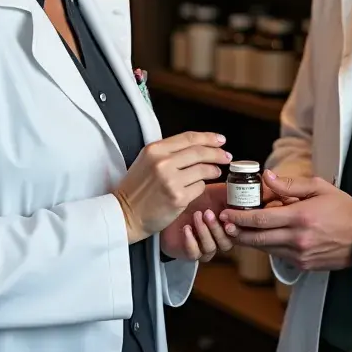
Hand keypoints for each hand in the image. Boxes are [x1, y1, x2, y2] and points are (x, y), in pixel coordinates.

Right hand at [116, 132, 231, 243]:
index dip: (209, 137)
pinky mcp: (178, 198)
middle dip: (218, 153)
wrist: (125, 214)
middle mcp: (163, 162)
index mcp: (155, 150)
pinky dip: (201, 186)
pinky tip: (198, 187)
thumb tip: (197, 146)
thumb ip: (169, 151)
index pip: (189, 138)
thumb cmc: (136, 189)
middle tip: (227, 156)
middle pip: (200, 152)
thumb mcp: (147, 161)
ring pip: (203, 170)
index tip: (221, 140)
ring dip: (213, 171)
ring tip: (216, 172)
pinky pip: (199, 187)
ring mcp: (171, 180)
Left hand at [160, 183, 234, 261]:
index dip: (237, 227)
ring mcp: (205, 248)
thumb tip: (244, 193)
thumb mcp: (216, 192)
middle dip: (217, 228)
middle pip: (227, 243)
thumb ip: (232, 194)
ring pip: (211, 247)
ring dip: (204, 231)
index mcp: (229, 227)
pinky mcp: (191, 253)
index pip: (239, 233)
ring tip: (196, 215)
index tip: (230, 216)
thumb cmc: (198, 199)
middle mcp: (219, 240)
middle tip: (208, 212)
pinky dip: (191, 241)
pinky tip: (187, 228)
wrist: (172, 206)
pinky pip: (194, 253)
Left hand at [219, 171, 351, 271]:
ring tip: (236, 230)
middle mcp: (297, 238)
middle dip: (236, 232)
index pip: (260, 219)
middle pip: (256, 238)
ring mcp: (300, 255)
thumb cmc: (343, 210)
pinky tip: (262, 237)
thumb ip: (290, 185)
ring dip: (249, 240)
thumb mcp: (319, 188)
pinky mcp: (303, 265)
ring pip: (265, 249)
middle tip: (222, 224)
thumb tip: (266, 177)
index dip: (239, 217)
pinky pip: (278, 256)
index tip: (225, 213)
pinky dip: (267, 247)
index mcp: (300, 217)